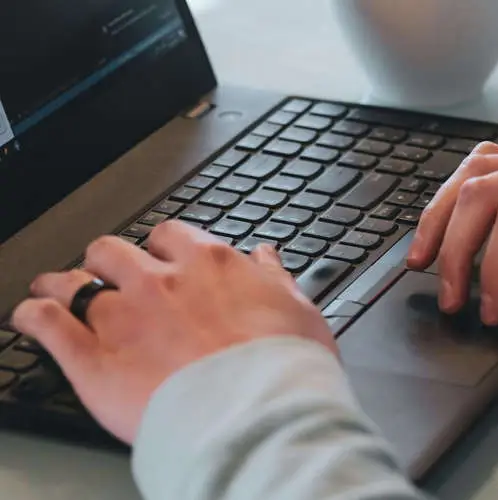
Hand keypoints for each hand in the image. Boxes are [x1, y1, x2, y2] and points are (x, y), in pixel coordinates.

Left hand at [12, 222, 335, 443]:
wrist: (259, 416)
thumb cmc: (283, 367)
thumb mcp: (296, 310)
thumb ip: (274, 277)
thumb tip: (266, 256)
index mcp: (208, 265)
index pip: (169, 236)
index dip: (159, 247)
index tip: (160, 259)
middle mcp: (160, 282)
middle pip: (113, 252)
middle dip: (108, 261)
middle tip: (109, 275)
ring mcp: (123, 318)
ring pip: (74, 283)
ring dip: (62, 283)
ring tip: (55, 287)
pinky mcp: (94, 361)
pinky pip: (48, 326)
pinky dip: (34, 317)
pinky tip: (30, 316)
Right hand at [406, 141, 497, 372]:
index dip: (493, 268)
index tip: (490, 313)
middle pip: (481, 193)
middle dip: (454, 249)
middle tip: (448, 298)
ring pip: (474, 172)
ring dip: (440, 215)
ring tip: (422, 257)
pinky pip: (487, 165)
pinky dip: (457, 191)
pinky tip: (449, 220)